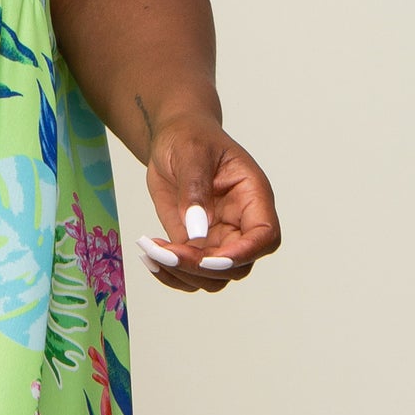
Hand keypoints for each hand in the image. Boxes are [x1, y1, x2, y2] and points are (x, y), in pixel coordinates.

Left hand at [138, 114, 280, 291]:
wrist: (174, 138)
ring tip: (151, 252)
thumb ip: (195, 188)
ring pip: (213, 277)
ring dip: (182, 275)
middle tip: (165, 253)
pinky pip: (190, 272)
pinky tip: (149, 254)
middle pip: (237, 266)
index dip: (244, 254)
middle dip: (201, 267)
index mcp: (253, 196)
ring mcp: (219, 237)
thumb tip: (198, 230)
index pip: (265, 236)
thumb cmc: (190, 137)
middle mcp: (241, 222)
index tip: (210, 259)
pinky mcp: (195, 244)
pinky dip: (169, 273)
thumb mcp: (191, 152)